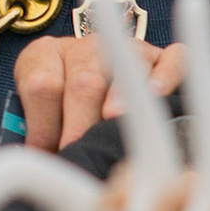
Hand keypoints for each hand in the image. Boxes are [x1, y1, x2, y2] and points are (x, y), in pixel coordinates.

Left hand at [13, 33, 186, 150]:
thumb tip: (41, 162)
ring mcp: (126, 49)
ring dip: (119, 97)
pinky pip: (172, 59)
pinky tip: (157, 94)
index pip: (42, 86)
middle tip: (81, 151)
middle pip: (84, 81)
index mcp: (46, 56)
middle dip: (82, 122)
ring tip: (113, 123)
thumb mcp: (40, 110)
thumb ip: (37, 130)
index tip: (50, 154)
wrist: (90, 72)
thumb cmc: (61, 103)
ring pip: (124, 68)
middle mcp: (86, 47)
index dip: (45, 124)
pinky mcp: (162, 57)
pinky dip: (166, 75)